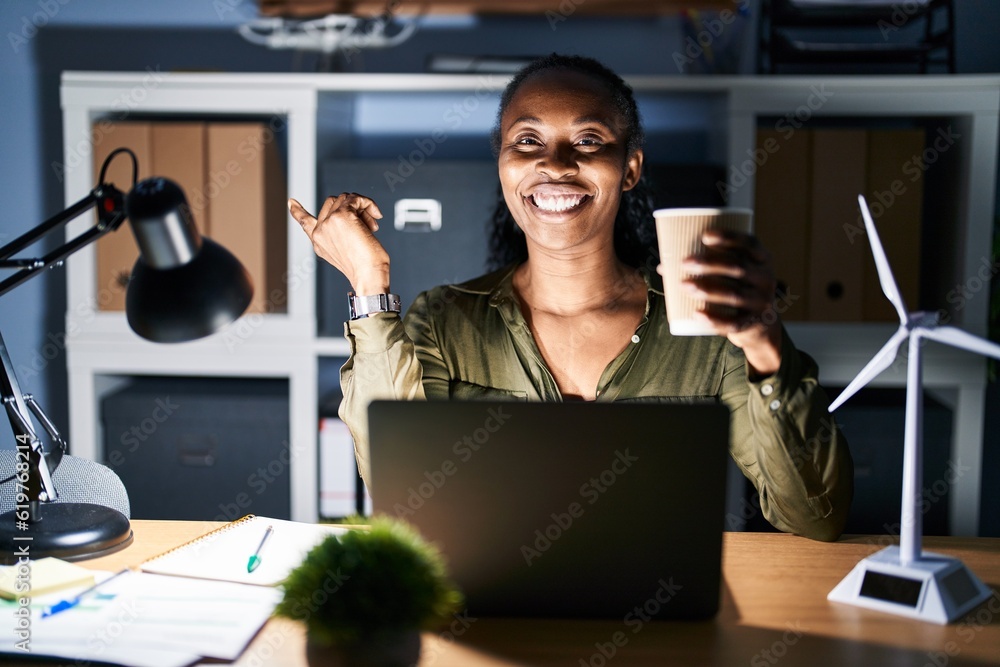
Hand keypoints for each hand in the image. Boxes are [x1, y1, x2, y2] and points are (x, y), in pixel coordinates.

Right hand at [288, 193, 390, 293]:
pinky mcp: (341, 215)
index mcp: (319, 243)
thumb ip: (342, 234)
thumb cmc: (366, 269)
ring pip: (345, 198)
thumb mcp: (349, 252)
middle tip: (369, 225)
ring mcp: (328, 222)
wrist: (368, 276)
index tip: (291, 202)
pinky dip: (369, 203)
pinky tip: (377, 215)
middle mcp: (320, 232)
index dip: (298, 212)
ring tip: (372, 226)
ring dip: (363, 208)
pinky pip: (356, 198)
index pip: (305, 223)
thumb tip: (356, 212)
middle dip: (353, 209)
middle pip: (334, 203)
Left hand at [673, 229, 782, 375]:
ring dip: (707, 290)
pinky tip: (696, 314)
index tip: (705, 236)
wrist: (761, 326)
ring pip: (734, 295)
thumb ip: (705, 267)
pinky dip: (714, 320)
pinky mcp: (753, 323)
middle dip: (710, 263)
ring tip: (683, 285)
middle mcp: (766, 278)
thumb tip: (663, 266)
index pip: (750, 243)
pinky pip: (733, 322)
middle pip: (738, 267)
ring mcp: (761, 302)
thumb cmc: (737, 290)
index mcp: (762, 260)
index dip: (729, 237)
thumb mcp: (733, 276)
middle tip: (684, 262)